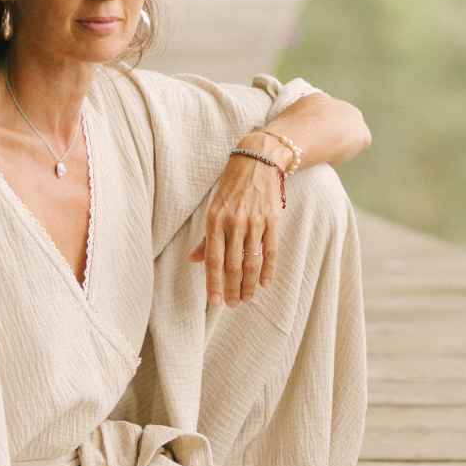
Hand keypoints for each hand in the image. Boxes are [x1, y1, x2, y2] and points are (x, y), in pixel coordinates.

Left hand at [189, 153, 281, 306]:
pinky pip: (270, 250)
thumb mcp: (213, 207)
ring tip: (247, 297)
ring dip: (250, 284)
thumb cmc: (231, 186)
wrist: (257, 161)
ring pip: (252, 261)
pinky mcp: (271, 219)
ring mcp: (254, 222)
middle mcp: (233, 223)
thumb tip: (194, 260)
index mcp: (214, 220)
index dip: (214, 283)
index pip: (213, 259)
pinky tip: (265, 283)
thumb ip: (206, 237)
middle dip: (233, 288)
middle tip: (234, 304)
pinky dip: (269, 269)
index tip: (215, 302)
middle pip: (233, 265)